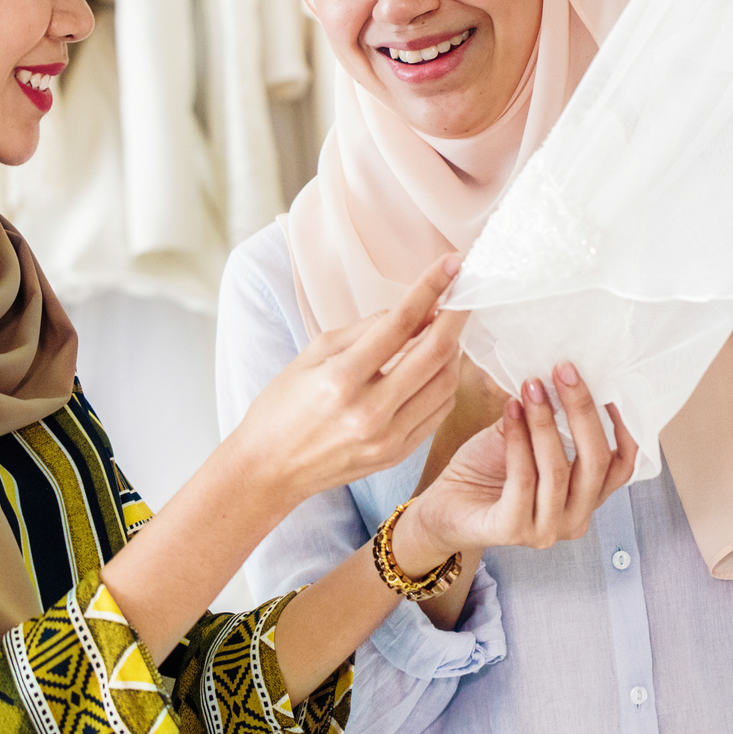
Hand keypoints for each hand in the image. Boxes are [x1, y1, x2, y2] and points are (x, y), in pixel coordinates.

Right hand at [228, 256, 466, 506]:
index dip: (431, 289)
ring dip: (453, 350)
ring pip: (445, 384)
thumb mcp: (314, 353)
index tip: (452, 264)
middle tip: (463, 294)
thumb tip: (413, 308)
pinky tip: (437, 366)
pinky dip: (445, 382)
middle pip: (434, 354)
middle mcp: (369, 411)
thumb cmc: (283, 406)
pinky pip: (438, 411)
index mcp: (341, 379)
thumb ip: (366, 329)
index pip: (400, 323)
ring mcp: (387, 438)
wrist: (269, 469)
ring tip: (445, 330)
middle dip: (455, 316)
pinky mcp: (397, 455)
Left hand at [397, 361, 638, 565]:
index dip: (623, 426)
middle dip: (580, 409)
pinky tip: (509, 409)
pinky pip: (523, 479)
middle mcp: (575, 519)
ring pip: (558, 468)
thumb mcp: (524, 436)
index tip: (609, 385)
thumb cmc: (486, 470)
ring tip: (530, 386)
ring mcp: (546, 530)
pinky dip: (518, 439)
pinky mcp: (513, 530)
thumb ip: (547, 415)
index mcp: (586, 497)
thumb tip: (561, 369)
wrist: (444, 506)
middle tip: (563, 371)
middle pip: (595, 461)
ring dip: (544, 420)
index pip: (622, 466)